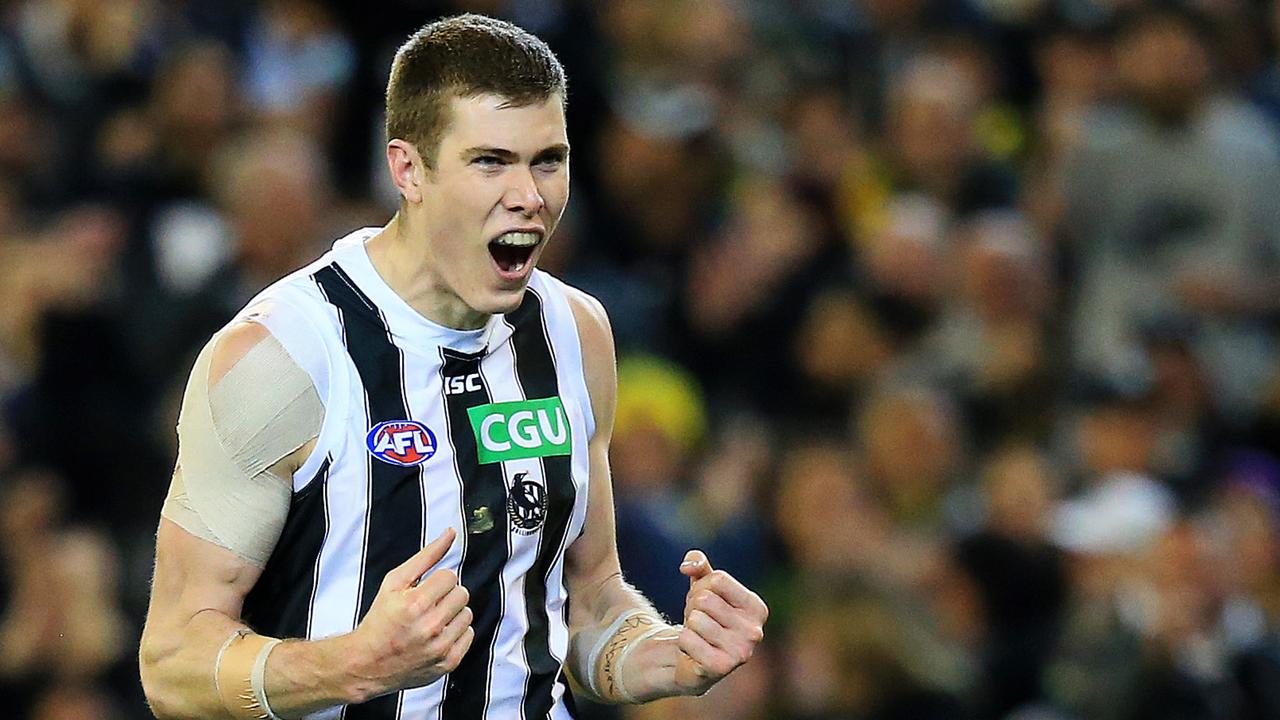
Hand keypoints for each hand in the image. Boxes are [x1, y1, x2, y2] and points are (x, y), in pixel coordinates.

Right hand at [347, 528, 473, 698]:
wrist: (367, 663)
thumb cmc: (380, 620)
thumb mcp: (394, 582)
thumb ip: (426, 556)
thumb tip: (450, 533)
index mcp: (415, 604)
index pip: (450, 576)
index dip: (436, 581)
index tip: (424, 590)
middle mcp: (430, 627)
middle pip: (462, 594)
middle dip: (446, 596)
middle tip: (427, 605)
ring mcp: (440, 647)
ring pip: (467, 614)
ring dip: (452, 614)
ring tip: (432, 620)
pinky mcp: (448, 662)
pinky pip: (469, 635)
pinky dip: (456, 633)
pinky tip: (438, 635)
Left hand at [673, 550, 767, 695]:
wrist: (695, 659)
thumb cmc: (705, 618)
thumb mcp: (703, 585)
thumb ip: (698, 564)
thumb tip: (687, 565)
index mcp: (756, 608)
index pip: (718, 579)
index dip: (702, 586)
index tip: (705, 602)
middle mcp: (755, 631)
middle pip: (704, 599)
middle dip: (693, 607)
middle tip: (699, 622)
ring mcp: (740, 652)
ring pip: (695, 619)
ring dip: (689, 626)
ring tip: (698, 636)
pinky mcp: (721, 668)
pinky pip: (687, 639)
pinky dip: (684, 643)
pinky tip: (694, 652)